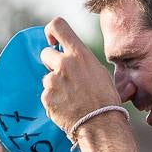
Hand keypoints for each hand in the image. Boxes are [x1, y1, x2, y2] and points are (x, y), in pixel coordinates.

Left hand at [39, 17, 120, 134]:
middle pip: (46, 53)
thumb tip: (71, 58)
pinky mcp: (46, 97)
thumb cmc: (105, 99)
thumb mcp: (99, 72)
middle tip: (63, 77)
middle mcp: (64, 64)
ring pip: (47, 78)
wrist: (101, 124)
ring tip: (71, 98)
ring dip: (54, 86)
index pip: (58, 26)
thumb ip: (81, 61)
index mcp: (80, 54)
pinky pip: (46, 95)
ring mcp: (53, 81)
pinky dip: (54, 101)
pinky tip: (67, 108)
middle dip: (51, 64)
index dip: (51, 31)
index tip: (53, 41)